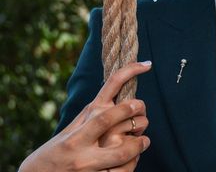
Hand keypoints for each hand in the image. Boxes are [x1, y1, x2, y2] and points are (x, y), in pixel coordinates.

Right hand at [20, 61, 152, 171]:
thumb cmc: (56, 151)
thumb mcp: (72, 130)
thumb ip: (92, 116)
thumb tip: (117, 99)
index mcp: (80, 123)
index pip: (106, 91)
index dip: (129, 73)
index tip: (147, 64)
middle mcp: (80, 140)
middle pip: (114, 117)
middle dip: (135, 111)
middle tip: (141, 112)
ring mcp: (85, 163)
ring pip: (124, 150)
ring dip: (139, 144)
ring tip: (144, 141)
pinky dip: (131, 165)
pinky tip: (133, 160)